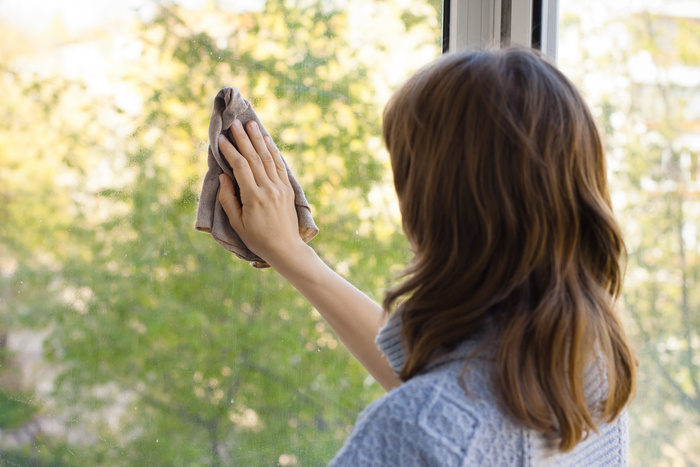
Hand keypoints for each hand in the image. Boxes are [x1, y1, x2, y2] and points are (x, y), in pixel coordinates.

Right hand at [217, 119, 305, 263]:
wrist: (285, 248)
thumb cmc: (257, 238)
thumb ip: (228, 199)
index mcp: (253, 197)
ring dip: (258, 139)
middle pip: (254, 158)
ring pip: (268, 158)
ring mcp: (280, 188)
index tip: (221, 138)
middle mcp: (268, 189)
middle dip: (243, 139)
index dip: (230, 151)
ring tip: (251, 124)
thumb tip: (222, 176)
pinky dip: (273, 151)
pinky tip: (267, 139)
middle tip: (235, 123)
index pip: (240, 167)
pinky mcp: (288, 189)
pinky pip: (280, 165)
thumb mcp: (236, 223)